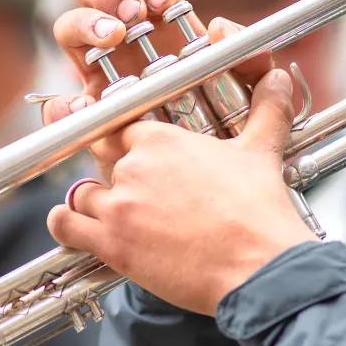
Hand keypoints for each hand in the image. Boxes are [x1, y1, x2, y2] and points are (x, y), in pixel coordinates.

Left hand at [41, 0, 316, 314]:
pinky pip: (66, 225)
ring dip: (94, 203)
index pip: (122, 128)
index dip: (126, 144)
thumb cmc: (259, 213)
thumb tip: (281, 77)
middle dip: (114, 174)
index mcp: (162, 139)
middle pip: (101, 159)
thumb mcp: (261, 152)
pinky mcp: (112, 244)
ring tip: (113, 215)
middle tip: (135, 193)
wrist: (259, 268)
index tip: (131, 156)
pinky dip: (65, 225)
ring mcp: (119, 205)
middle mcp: (134, 167)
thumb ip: (267, 110)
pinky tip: (73, 226)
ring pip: (83, 193)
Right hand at [42, 0, 276, 181]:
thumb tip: (220, 27)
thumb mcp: (250, 100)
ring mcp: (99, 78)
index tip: (161, 1)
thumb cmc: (225, 142)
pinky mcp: (86, 119)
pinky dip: (62, 101)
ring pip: (70, 29)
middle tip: (130, 17)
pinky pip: (58, 103)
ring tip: (111, 39)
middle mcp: (125, 46)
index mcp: (162, 29)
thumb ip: (252, 62)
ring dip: (85, 24)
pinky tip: (83, 104)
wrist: (206, 198)